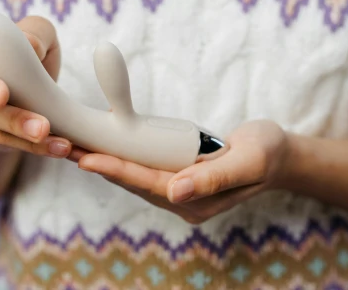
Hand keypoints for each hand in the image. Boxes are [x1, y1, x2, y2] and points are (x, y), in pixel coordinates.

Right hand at [0, 0, 72, 157]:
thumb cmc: (26, 65)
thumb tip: (30, 44)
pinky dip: (31, 146)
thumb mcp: (39, 42)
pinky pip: (0, 140)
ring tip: (44, 129)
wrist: (14, 109)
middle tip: (2, 95)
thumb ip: (37, 34)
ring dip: (17, 124)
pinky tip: (58, 146)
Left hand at [74, 120, 289, 223]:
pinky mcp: (180, 179)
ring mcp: (182, 192)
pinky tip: (104, 146)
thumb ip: (214, 177)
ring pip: (135, 178)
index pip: (149, 184)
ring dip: (106, 162)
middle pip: (134, 183)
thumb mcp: (249, 160)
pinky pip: (145, 169)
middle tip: (66, 147)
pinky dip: (123, 158)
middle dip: (101, 165)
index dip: (117, 170)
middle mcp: (185, 201)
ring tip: (75, 145)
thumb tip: (175, 193)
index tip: (87, 158)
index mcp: (199, 201)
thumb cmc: (268, 152)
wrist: (281, 155)